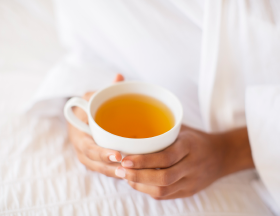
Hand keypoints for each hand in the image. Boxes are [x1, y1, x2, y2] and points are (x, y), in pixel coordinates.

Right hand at [68, 74, 124, 177]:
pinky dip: (115, 172)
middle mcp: (81, 148)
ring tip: (131, 176)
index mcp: (78, 133)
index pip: (88, 147)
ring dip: (115, 173)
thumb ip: (105, 90)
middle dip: (111, 168)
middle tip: (127, 170)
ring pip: (101, 169)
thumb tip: (119, 77)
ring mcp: (88, 156)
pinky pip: (104, 169)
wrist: (79, 118)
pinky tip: (130, 174)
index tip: (117, 155)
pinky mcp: (96, 161)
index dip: (101, 153)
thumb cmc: (87, 107)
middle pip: (95, 163)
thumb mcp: (93, 97)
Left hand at [115, 126, 254, 198]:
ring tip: (125, 178)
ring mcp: (192, 182)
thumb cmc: (196, 139)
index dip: (144, 161)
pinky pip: (166, 196)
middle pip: (163, 178)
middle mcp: (192, 166)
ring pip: (163, 190)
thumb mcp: (183, 129)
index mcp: (190, 146)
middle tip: (120, 170)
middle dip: (138, 176)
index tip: (125, 159)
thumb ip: (163, 130)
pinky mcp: (189, 192)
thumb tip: (134, 129)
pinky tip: (138, 183)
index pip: (166, 157)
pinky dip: (149, 190)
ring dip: (141, 185)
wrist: (222, 156)